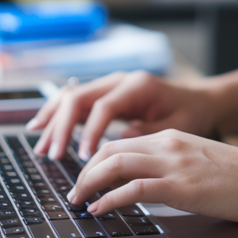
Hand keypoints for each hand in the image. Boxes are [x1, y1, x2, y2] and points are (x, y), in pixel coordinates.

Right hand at [26, 71, 216, 159]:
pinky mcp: (104, 95)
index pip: (104, 106)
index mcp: (137, 86)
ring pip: (71, 97)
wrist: (198, 100)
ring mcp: (109, 86)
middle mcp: (118, 81)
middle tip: (52, 154)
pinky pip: (74, 102)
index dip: (90, 131)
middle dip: (62, 126)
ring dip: (53, 120)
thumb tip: (120, 142)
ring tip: (40, 145)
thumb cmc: (190, 114)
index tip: (82, 156)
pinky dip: (57, 115)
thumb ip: (150, 132)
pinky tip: (42, 129)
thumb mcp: (179, 126)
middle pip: (79, 97)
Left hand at [68, 130, 237, 224]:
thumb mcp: (199, 161)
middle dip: (85, 170)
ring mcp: (174, 163)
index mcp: (172, 137)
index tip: (85, 176)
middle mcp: (168, 143)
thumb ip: (172, 165)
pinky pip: (133, 188)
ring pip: (115, 163)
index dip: (96, 158)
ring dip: (89, 183)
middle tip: (74, 191)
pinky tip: (99, 210)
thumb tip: (146, 184)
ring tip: (78, 201)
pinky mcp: (182, 186)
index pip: (121, 141)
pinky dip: (109, 199)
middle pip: (110, 148)